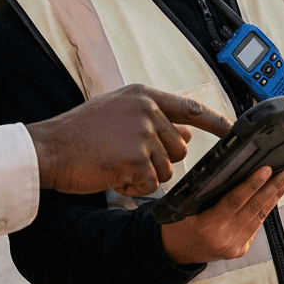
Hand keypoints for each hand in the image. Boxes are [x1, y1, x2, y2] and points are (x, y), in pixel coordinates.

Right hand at [26, 84, 232, 196]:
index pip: (190, 108)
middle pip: (180, 148)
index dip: (215, 122)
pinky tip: (113, 176)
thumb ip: (152, 120)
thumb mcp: (118, 115)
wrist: (48, 149)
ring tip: (116, 165)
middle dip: (160, 161)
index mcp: (143, 96)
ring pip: (166, 169)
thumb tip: (187, 133)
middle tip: (128, 159)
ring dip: (144, 176)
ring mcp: (141, 133)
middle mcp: (146, 110)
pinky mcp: (135, 158)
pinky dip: (134, 187)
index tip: (235, 130)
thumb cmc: (79, 133)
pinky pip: (151, 184)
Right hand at [160, 166, 283, 264]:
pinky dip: (265, 210)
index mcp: (207, 226)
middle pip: (253, 209)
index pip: (235, 201)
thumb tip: (233, 174)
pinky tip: (272, 197)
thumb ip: (207, 195)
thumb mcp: (184, 207)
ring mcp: (234, 246)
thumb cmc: (178, 225)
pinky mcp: (240, 250)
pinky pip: (255, 226)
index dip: (252, 184)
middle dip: (273, 188)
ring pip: (259, 217)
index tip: (266, 170)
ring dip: (274, 198)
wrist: (175, 253)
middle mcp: (224, 238)